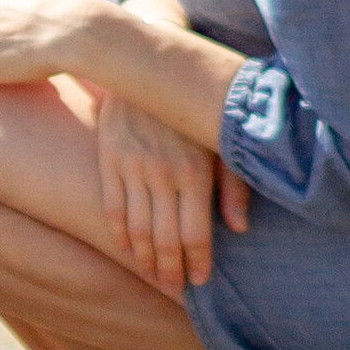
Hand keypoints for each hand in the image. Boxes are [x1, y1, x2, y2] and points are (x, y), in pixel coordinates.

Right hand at [92, 88, 240, 293]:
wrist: (151, 62)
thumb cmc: (197, 107)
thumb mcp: (225, 141)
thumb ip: (235, 184)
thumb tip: (240, 228)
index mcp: (195, 170)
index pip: (195, 234)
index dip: (198, 263)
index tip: (200, 282)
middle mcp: (162, 172)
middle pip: (165, 238)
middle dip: (171, 270)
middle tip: (175, 287)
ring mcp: (131, 166)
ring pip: (137, 229)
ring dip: (145, 259)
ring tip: (154, 275)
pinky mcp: (109, 157)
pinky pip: (112, 206)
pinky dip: (119, 234)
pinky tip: (128, 249)